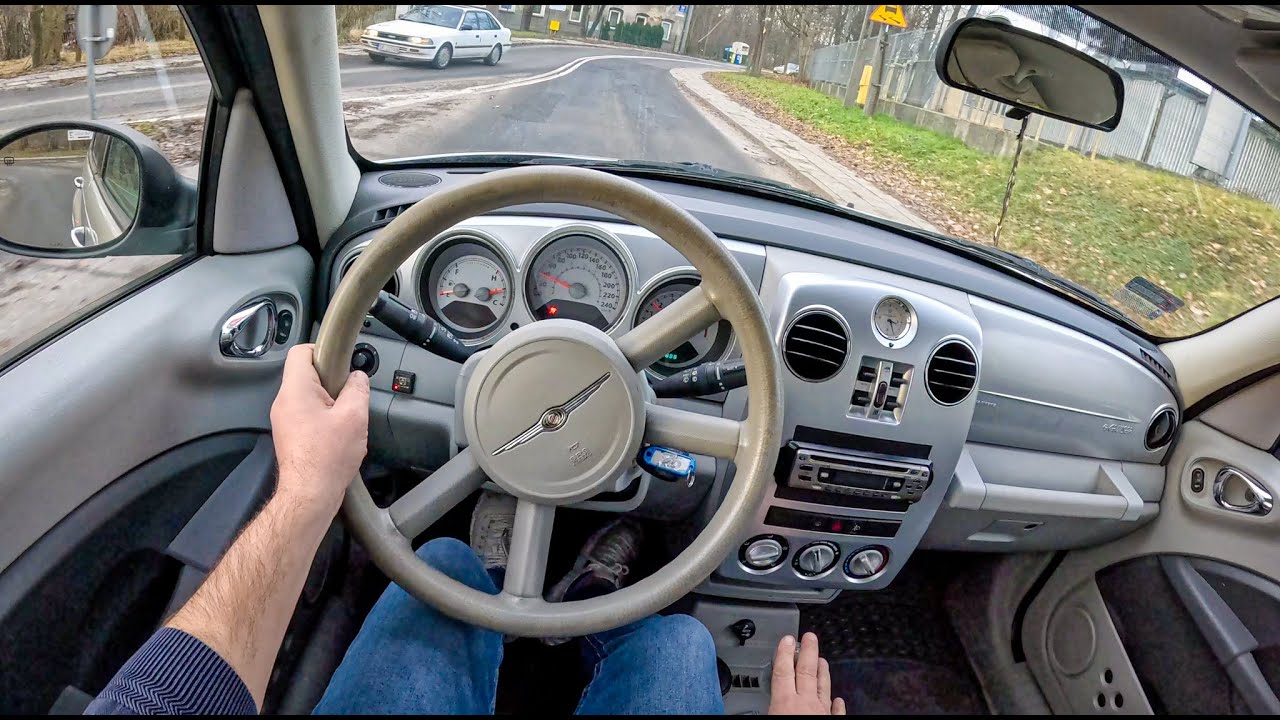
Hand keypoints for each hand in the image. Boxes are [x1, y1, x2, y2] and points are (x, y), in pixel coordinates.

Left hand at [270, 344, 369, 512]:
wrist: (310, 494)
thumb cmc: (327, 459)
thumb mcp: (354, 416)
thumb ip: (357, 389)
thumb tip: (358, 378)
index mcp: (295, 390)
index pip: (301, 352)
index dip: (323, 350)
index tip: (342, 361)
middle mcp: (284, 402)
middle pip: (307, 374)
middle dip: (332, 380)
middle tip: (348, 395)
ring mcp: (284, 419)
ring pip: (309, 395)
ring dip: (330, 401)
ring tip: (344, 418)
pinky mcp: (290, 434)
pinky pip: (307, 413)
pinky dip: (324, 417)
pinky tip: (338, 433)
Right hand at [768, 632, 844, 714]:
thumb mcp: (769, 718)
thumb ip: (768, 708)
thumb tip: (756, 710)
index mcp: (785, 703)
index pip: (783, 672)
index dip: (784, 653)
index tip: (787, 640)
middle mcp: (805, 704)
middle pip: (806, 671)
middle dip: (808, 651)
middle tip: (810, 637)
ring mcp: (822, 712)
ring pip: (823, 687)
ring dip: (822, 672)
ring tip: (822, 659)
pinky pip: (837, 712)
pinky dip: (838, 704)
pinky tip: (839, 699)